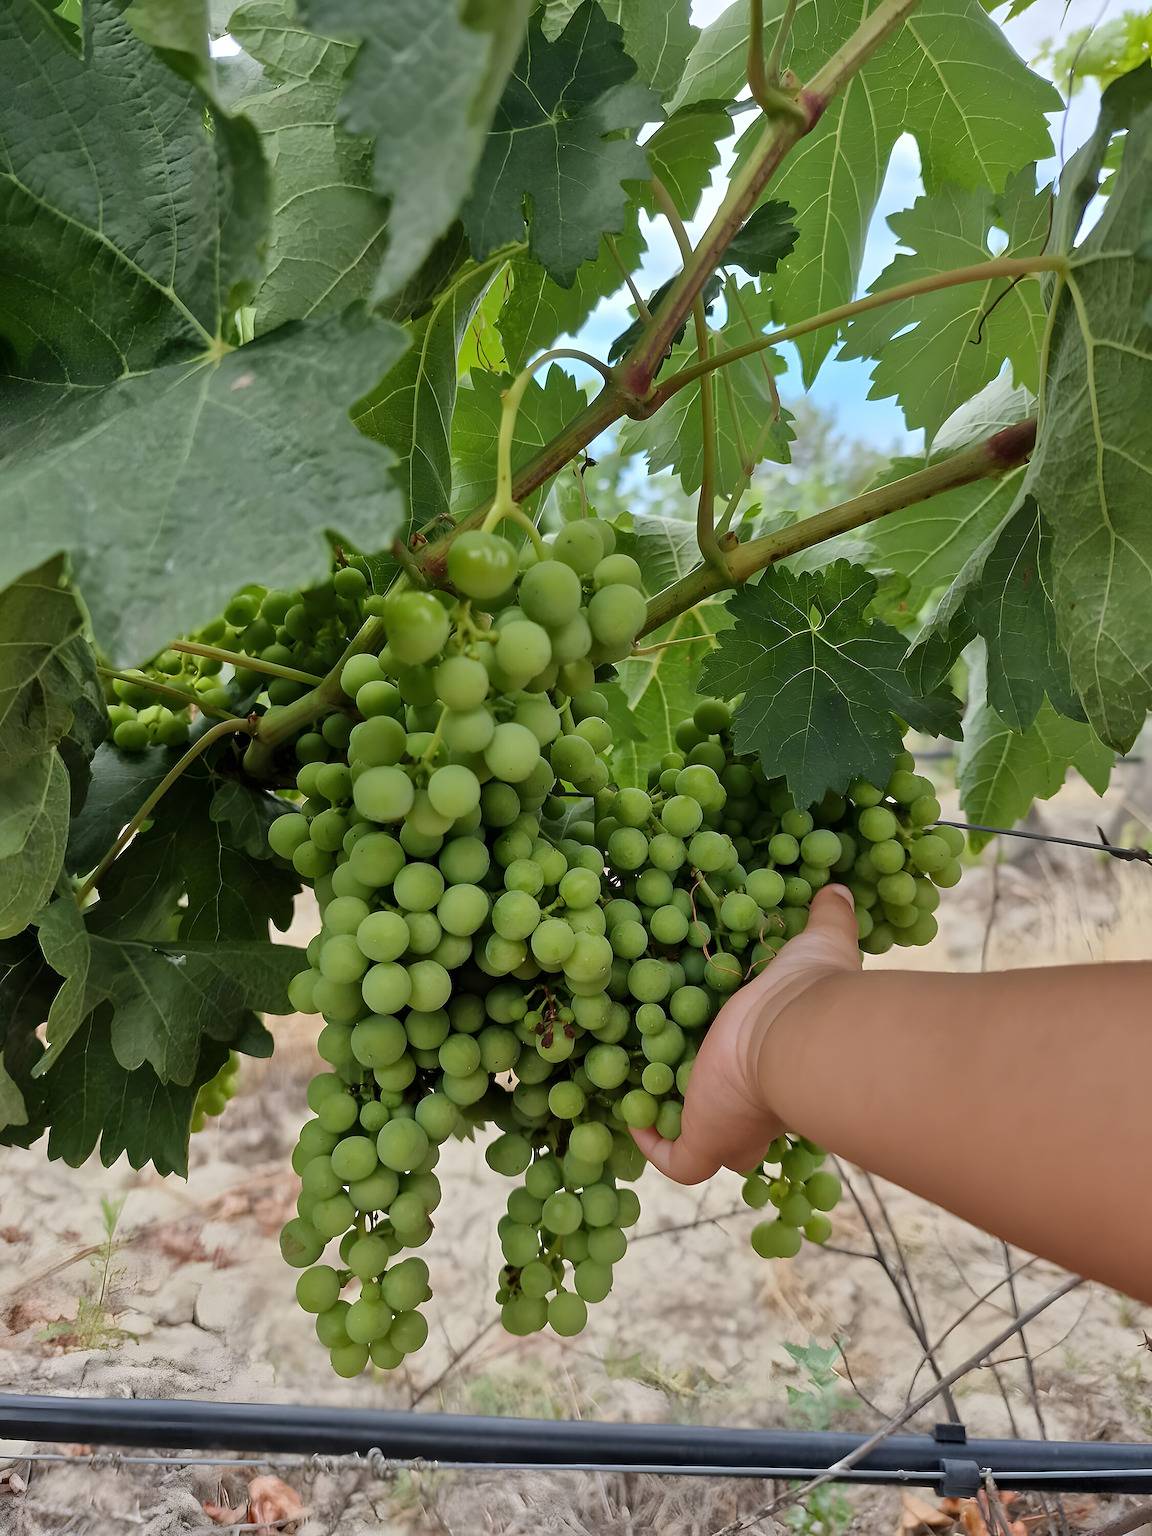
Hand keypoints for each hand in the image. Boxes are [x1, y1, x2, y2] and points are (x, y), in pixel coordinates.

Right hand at [632, 883, 861, 1183]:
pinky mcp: (705, 1141)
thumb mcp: (820, 946)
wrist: (798, 1038)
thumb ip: (828, 919)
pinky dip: (654, 1145)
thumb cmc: (810, 996)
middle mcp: (762, 1108)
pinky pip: (676, 1159)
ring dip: (677, 1117)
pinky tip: (635, 1119)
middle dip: (714, 1098)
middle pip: (736, 1115)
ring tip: (643, 1079)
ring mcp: (732, 1130)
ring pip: (703, 1139)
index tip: (724, 1046)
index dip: (745, 1067)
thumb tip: (840, 889)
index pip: (762, 1075)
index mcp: (785, 1066)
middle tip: (676, 1062)